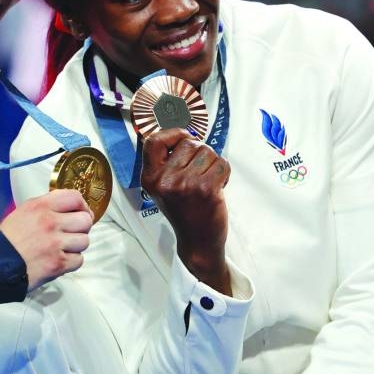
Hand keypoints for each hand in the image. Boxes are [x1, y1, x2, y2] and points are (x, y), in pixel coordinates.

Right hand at [0, 188, 92, 291]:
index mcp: (40, 206)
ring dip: (76, 246)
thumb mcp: (23, 211)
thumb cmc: (7, 240)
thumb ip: (46, 205)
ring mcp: (55, 244)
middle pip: (85, 220)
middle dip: (81, 227)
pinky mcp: (58, 263)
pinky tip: (59, 259)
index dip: (82, 205)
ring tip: (63, 247)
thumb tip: (66, 206)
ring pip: (84, 241)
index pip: (75, 197)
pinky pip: (79, 260)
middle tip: (72, 232)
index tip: (82, 211)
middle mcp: (50, 222)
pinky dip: (71, 262)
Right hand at [141, 128, 231, 293]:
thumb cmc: (183, 210)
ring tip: (207, 181)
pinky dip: (224, 173)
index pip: (153, 141)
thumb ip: (166, 161)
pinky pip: (222, 164)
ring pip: (208, 151)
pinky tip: (217, 187)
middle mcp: (164, 180)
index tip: (184, 137)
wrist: (197, 240)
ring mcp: (185, 185)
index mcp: (150, 177)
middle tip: (199, 171)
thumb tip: (183, 133)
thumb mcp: (162, 186)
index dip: (172, 134)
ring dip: (213, 163)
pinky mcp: (206, 190)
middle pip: (188, 143)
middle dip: (200, 152)